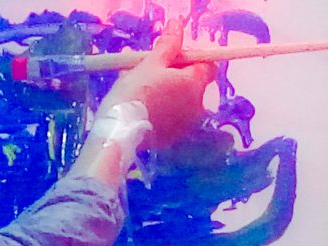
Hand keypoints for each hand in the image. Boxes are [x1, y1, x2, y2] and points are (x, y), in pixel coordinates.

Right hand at [98, 19, 215, 148]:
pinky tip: (141, 109)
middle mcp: (197, 105)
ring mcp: (185, 124)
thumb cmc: (136, 93)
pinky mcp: (172, 138)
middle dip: (174, 76)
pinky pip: (170, 118)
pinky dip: (160, 111)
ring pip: (180, 102)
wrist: (120, 132)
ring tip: (141, 91)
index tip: (169, 57)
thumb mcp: (150, 63)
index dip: (190, 58)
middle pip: (192, 84)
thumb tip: (177, 25)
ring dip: (167, 93)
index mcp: (195, 83)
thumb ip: (168, 45)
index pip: (207, 64)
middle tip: (149, 72)